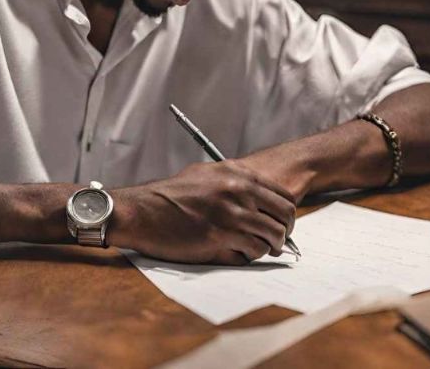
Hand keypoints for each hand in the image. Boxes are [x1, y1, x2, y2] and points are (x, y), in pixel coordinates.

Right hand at [108, 159, 295, 264]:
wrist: (143, 210)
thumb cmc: (171, 196)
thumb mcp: (206, 174)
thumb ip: (235, 181)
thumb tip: (260, 199)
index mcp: (237, 173)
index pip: (283, 196)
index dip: (286, 215)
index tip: (280, 225)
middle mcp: (239, 190)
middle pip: (285, 217)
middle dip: (283, 233)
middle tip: (274, 242)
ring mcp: (232, 213)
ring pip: (273, 237)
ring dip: (266, 247)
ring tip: (251, 248)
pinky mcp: (221, 236)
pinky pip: (252, 252)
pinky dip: (247, 256)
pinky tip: (232, 251)